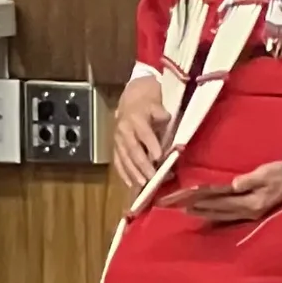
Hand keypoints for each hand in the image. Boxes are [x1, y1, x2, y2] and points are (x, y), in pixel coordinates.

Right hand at [112, 78, 167, 194]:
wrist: (131, 98)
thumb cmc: (147, 102)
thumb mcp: (156, 103)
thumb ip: (160, 113)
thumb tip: (166, 119)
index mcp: (135, 118)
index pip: (144, 134)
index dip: (151, 145)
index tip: (158, 157)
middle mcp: (124, 130)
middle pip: (132, 149)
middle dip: (142, 165)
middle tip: (151, 177)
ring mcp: (118, 140)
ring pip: (124, 158)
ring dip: (133, 172)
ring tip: (141, 184)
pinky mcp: (115, 147)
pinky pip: (118, 162)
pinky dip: (124, 173)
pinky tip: (130, 184)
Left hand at [180, 161, 281, 225]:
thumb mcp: (266, 174)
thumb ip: (249, 181)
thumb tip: (234, 185)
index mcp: (251, 203)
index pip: (220, 200)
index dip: (202, 200)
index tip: (184, 199)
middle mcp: (248, 211)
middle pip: (217, 210)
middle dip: (197, 209)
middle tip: (177, 208)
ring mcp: (250, 212)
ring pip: (221, 214)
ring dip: (203, 213)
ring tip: (186, 211)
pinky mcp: (251, 209)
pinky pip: (228, 214)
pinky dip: (215, 214)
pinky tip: (206, 214)